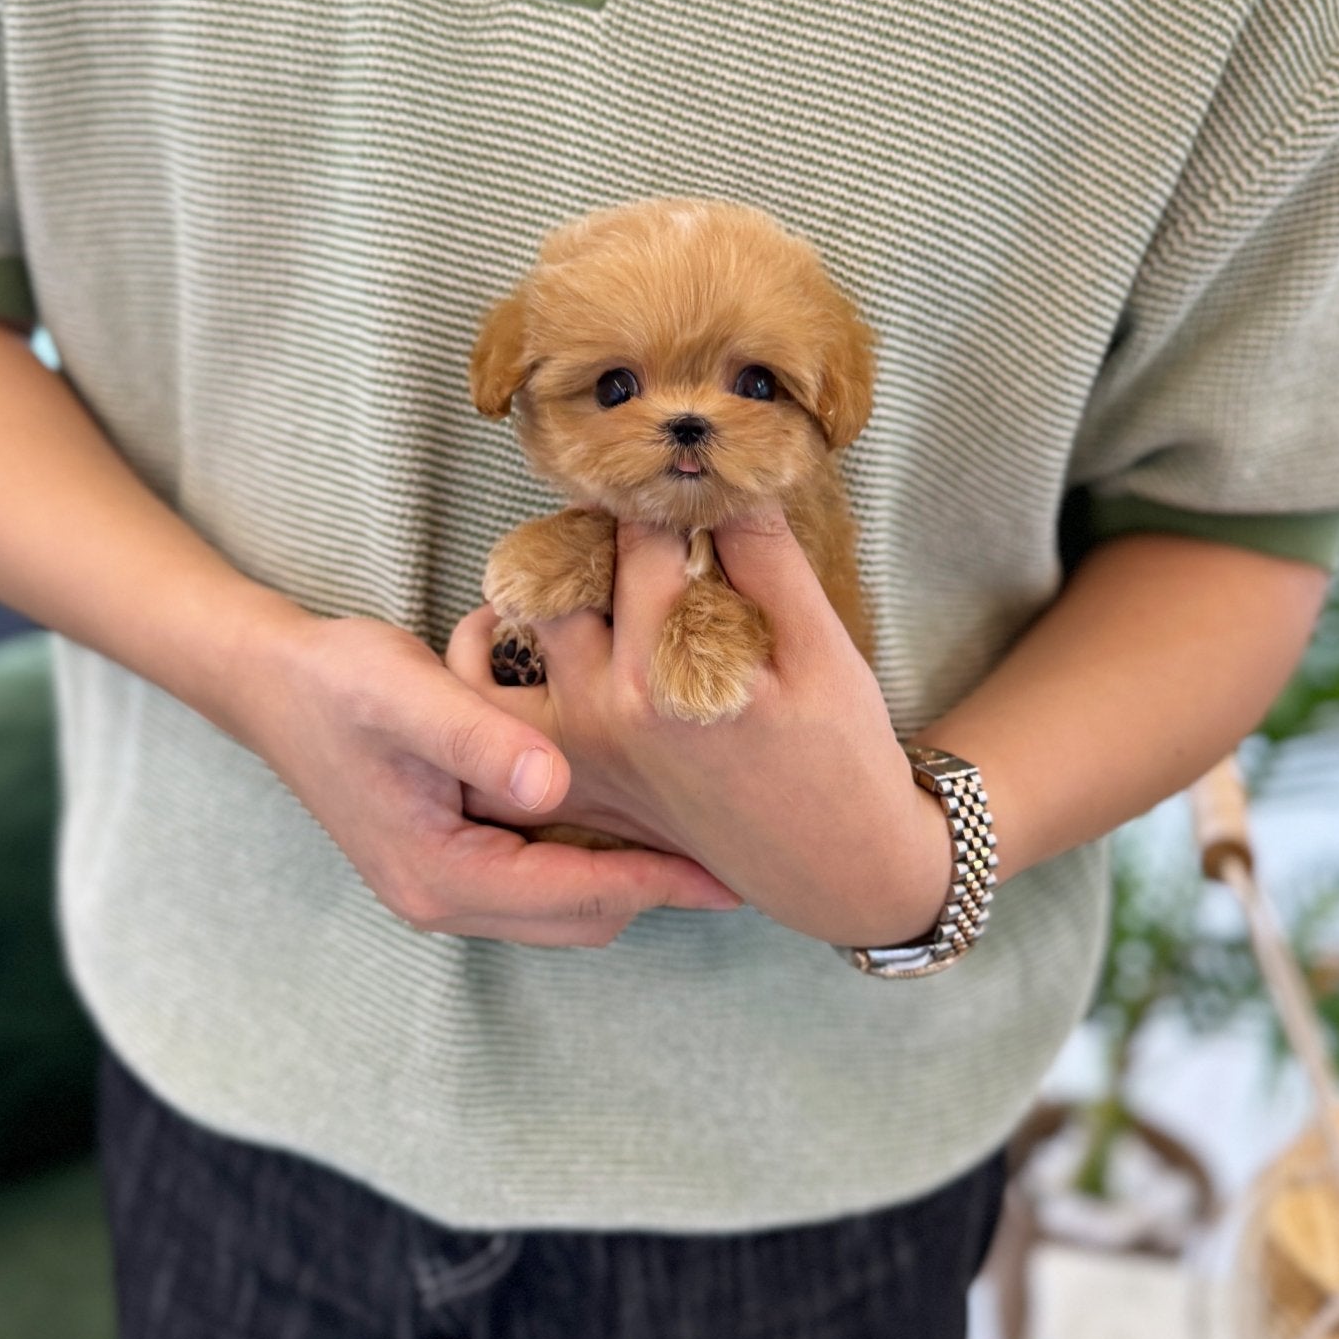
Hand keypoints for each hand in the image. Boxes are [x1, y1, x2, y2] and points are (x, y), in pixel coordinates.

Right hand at [230, 607, 738, 945]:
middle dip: (655, 889)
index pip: (578, 896)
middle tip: (731, 853)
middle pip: (580, 918)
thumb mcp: (410, 691)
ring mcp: (445, 885)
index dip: (659, 882)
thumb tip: (554, 781)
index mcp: (440, 875)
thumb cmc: (338, 680)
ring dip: (627, 875)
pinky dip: (592, 857)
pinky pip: (543, 879)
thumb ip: (481, 736)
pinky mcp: (451, 860)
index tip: (729, 871)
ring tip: (697, 835)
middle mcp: (443, 898)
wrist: (270, 681)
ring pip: (566, 905)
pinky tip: (633, 812)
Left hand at [448, 512, 954, 948]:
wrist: (836, 869)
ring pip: (518, 632)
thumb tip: (723, 472)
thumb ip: (766, 556)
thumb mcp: (823, 649)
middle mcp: (606, 708)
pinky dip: (497, 662)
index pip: (640, 536)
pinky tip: (533, 627)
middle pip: (563, 573)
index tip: (677, 469)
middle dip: (598, 530)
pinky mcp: (574, 776)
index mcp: (670, 671)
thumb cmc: (842, 758)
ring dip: (545, 584)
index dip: (662, 491)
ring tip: (597, 566)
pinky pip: (502, 710)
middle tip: (639, 514)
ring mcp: (578, 748)